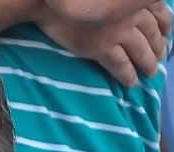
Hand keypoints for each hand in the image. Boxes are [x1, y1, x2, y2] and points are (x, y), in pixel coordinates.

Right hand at [36, 1, 169, 86]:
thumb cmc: (75, 0)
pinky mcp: (102, 47)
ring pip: (141, 51)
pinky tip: (131, 82)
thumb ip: (120, 5)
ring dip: (148, 64)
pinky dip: (128, 75)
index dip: (165, 27)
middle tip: (158, 61)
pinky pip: (121, 65)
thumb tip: (133, 19)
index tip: (165, 37)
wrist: (49, 4)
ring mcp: (118, 30)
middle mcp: (131, 12)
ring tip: (150, 74)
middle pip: (152, 34)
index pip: (160, 13)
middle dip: (158, 49)